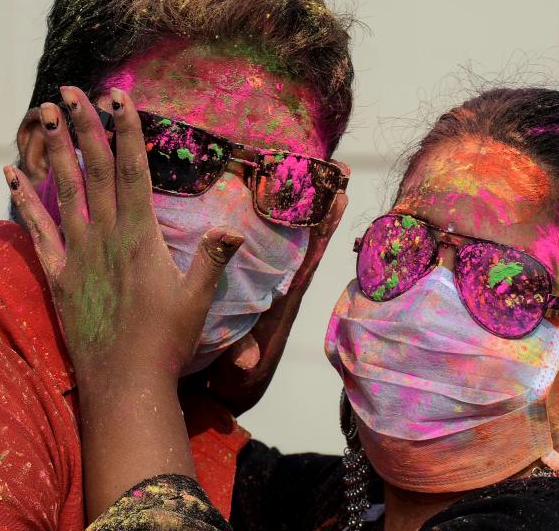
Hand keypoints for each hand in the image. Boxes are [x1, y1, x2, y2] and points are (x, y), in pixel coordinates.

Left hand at [4, 85, 243, 518]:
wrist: (124, 381)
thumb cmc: (166, 341)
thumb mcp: (198, 299)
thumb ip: (213, 259)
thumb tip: (233, 228)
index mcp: (140, 237)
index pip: (132, 172)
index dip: (126, 133)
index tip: (120, 100)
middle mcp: (104, 237)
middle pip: (94, 170)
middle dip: (83, 127)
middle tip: (70, 90)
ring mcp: (76, 254)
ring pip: (62, 190)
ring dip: (52, 150)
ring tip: (43, 114)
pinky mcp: (56, 275)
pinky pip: (35, 230)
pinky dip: (22, 200)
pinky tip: (9, 175)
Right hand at [190, 187, 347, 416]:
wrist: (219, 390)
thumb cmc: (232, 377)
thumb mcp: (236, 369)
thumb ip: (239, 358)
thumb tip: (245, 363)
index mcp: (282, 302)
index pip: (307, 259)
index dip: (322, 231)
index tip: (340, 199)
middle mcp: (278, 286)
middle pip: (303, 239)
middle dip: (317, 205)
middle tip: (335, 169)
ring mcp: (264, 282)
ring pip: (284, 237)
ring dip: (295, 205)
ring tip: (305, 168)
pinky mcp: (247, 281)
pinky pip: (259, 242)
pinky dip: (266, 218)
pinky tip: (259, 192)